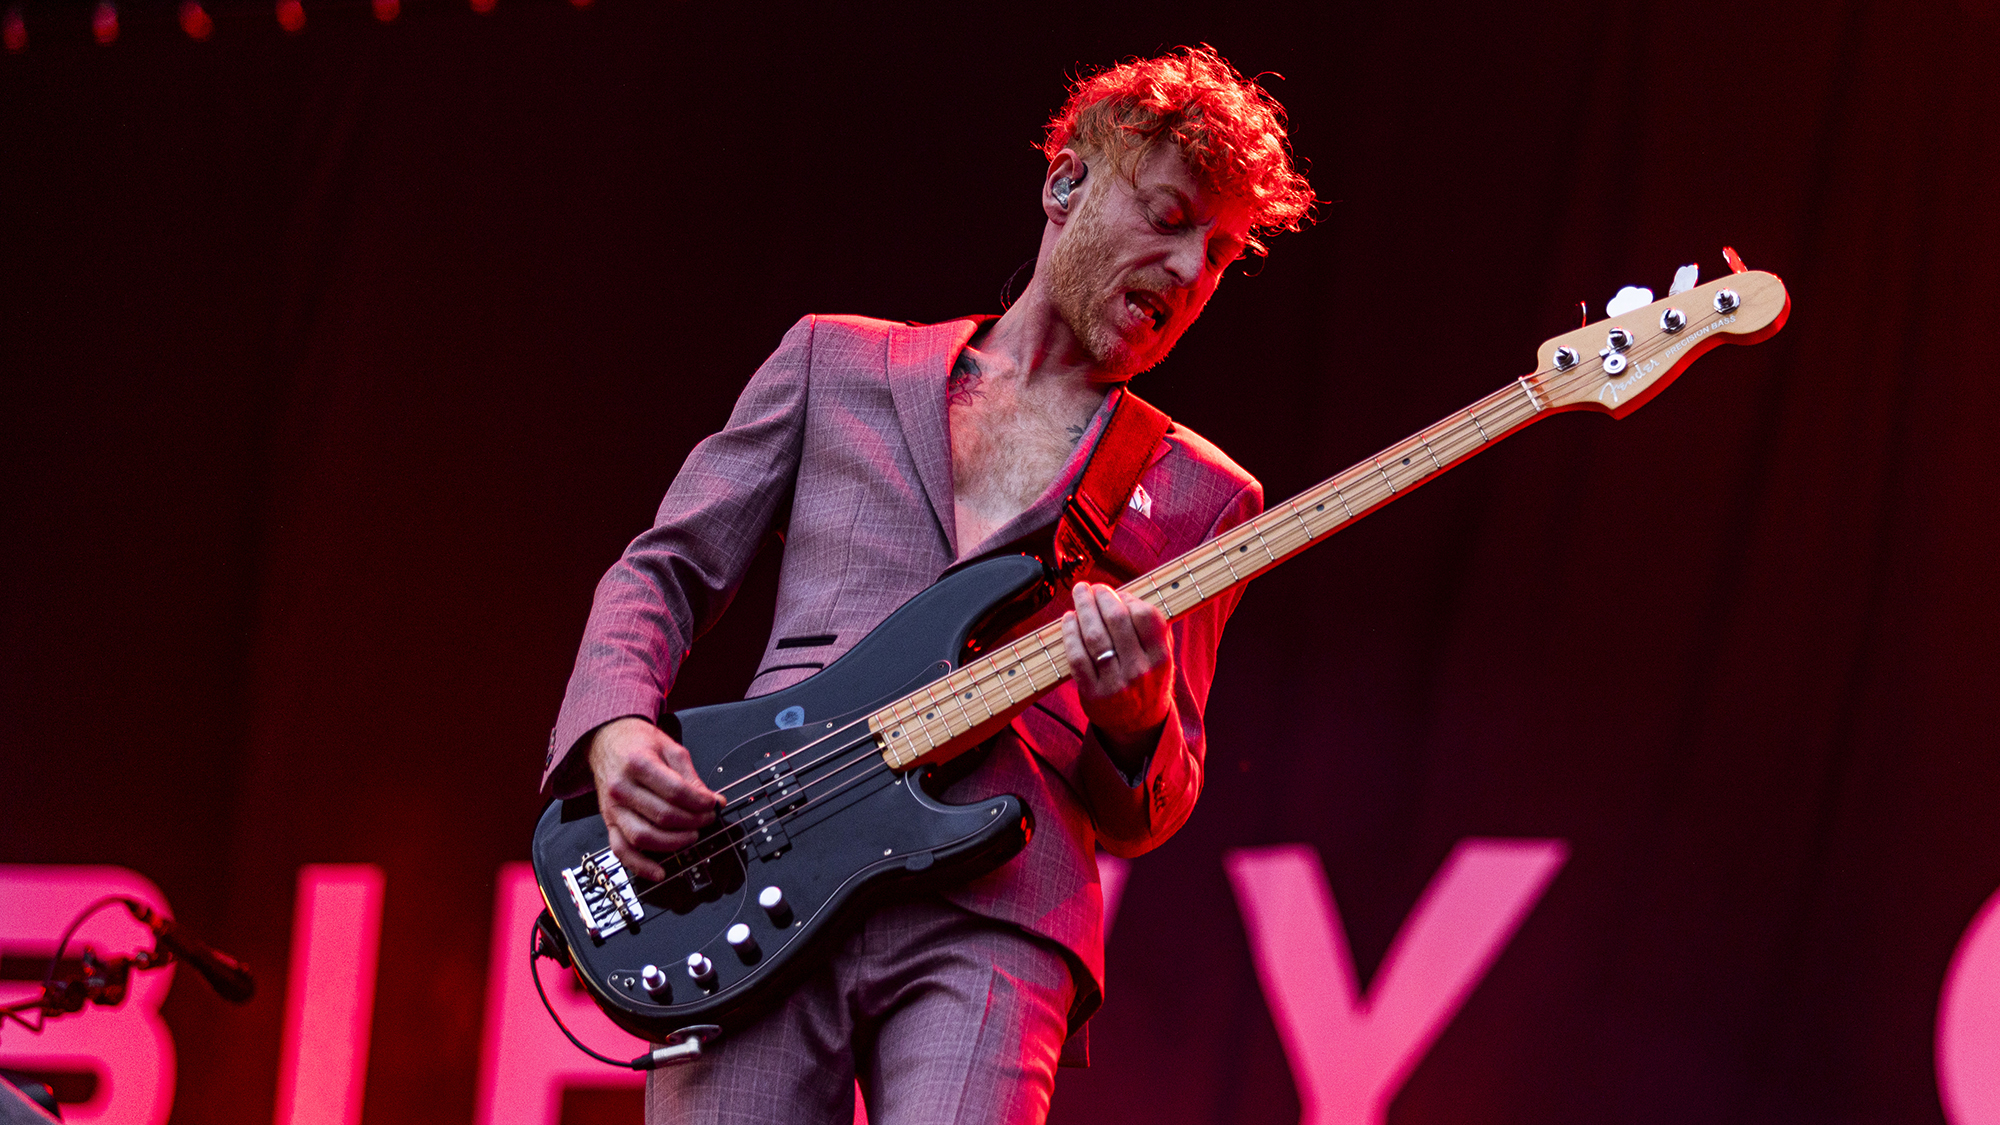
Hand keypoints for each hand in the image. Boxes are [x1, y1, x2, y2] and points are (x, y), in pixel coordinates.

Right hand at [587, 717, 724, 881]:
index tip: (713, 804)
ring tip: (692, 836)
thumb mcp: (670, 749)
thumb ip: (691, 777)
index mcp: (638, 764)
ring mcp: (613, 808)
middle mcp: (621, 788)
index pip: (675, 791)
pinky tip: (660, 872)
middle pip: (663, 816)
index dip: (700, 802)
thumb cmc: (637, 743)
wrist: (606, 741)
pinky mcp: (609, 823)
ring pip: (644, 837)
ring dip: (674, 843)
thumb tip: (713, 800)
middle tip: (707, 819)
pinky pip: (621, 851)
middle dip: (693, 822)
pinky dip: (640, 866)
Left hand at [1061, 582, 1173, 759]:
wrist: (1138, 725)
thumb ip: (1153, 628)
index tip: (1118, 592)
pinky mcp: (1092, 694)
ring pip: (1094, 636)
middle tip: (1093, 587)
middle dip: (1102, 597)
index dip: (1129, 598)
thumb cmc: (1149, 681)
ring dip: (1083, 609)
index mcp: (1161, 659)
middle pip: (1117, 621)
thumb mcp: (1163, 658)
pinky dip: (1070, 634)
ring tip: (1080, 594)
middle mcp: (1139, 672)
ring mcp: (1115, 684)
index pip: (1145, 616)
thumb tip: (1125, 594)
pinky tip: (1068, 619)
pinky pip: (1077, 657)